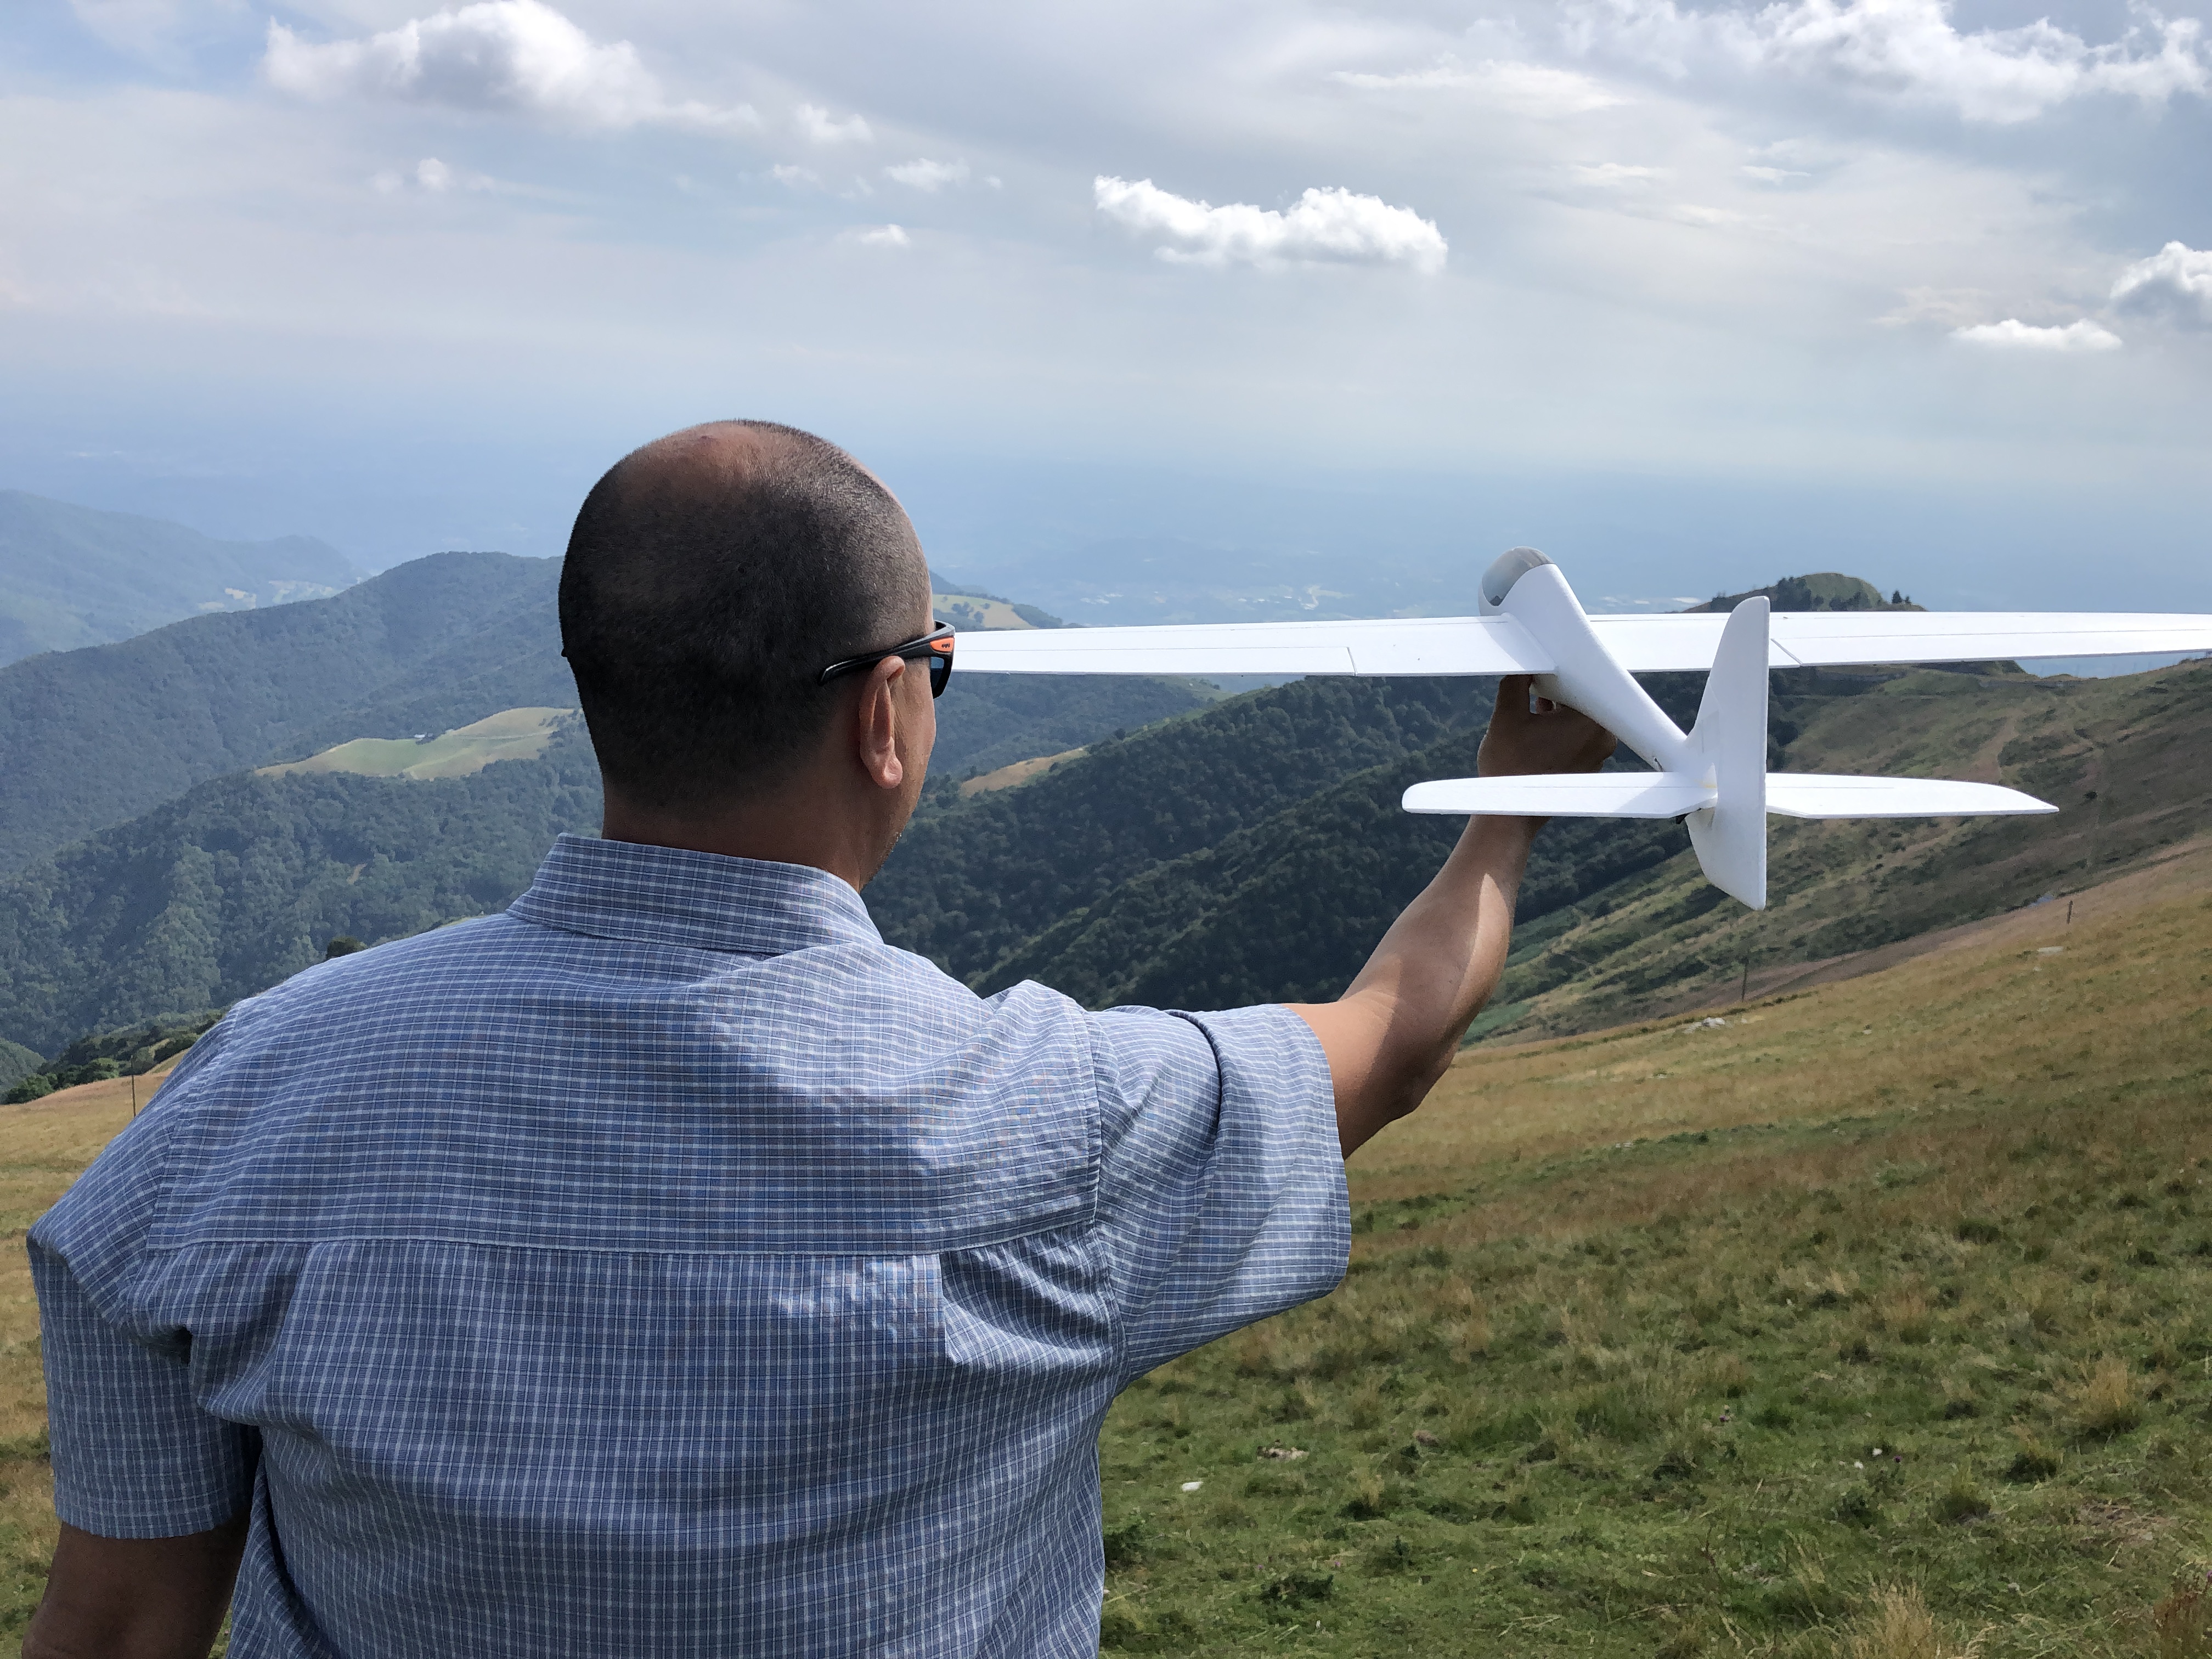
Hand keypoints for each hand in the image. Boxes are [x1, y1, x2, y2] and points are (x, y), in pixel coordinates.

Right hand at [1477, 675, 1616, 778]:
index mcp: (1591, 722)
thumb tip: (1523, 667)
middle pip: (1585, 699)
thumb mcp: (1506, 715)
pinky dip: (1561, 727)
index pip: (1586, 680)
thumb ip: (1516, 683)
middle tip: (1537, 680)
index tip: (1546, 666)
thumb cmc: (1509, 767)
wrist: (1509, 816)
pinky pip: (1578, 736)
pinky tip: (1538, 721)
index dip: (1564, 669)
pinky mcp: (1587, 766)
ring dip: (1559, 707)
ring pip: (1581, 717)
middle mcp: (1603, 738)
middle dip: (1560, 688)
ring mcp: (1597, 755)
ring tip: (1534, 701)